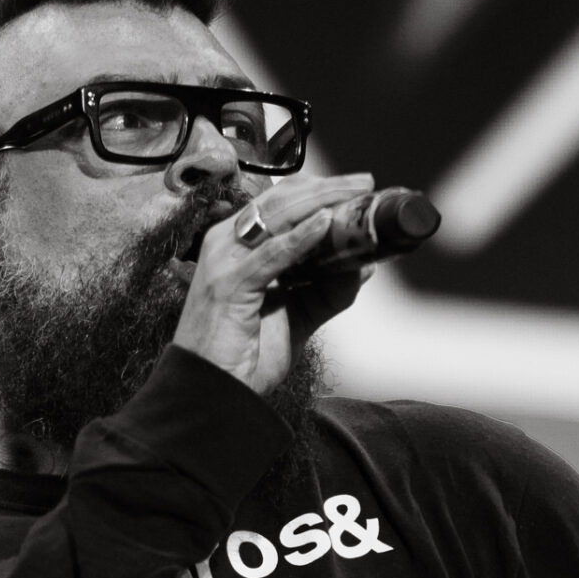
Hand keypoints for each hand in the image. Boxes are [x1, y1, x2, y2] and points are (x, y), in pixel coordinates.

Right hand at [172, 172, 374, 396]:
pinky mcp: (229, 284)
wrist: (214, 394)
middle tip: (364, 183)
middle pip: (282, 200)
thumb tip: (363, 267)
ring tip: (354, 196)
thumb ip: (327, 291)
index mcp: (237, 245)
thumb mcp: (296, 317)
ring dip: (321, 203)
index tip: (356, 189)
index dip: (319, 190)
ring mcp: (224, 261)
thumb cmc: (242, 356)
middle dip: (327, 188)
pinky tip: (326, 224)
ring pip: (278, 217)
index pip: (279, 202)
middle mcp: (226, 243)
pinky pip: (272, 254)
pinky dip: (301, 238)